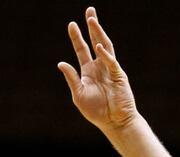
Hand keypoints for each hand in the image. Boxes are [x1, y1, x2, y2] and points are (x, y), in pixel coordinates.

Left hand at [58, 7, 137, 131]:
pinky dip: (105, 55)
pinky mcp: (119, 75)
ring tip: (92, 20)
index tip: (71, 24)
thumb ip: (71, 78)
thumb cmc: (96, 111)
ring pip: (105, 46)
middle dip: (92, 27)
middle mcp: (100, 66)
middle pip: (96, 41)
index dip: (77, 37)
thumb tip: (61, 63)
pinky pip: (111, 62)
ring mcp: (110, 69)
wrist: (113, 121)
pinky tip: (98, 47)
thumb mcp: (78, 94)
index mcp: (88, 71)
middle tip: (89, 11)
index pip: (82, 50)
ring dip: (99, 33)